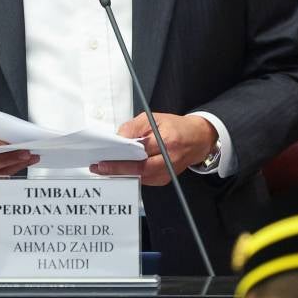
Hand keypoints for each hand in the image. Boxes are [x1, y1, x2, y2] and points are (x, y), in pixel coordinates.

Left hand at [89, 113, 216, 185]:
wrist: (197, 139)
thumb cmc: (176, 127)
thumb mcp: (154, 118)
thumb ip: (134, 127)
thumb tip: (118, 138)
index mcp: (168, 141)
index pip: (141, 151)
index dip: (121, 157)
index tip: (105, 159)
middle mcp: (169, 160)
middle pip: (140, 169)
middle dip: (117, 169)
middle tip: (100, 167)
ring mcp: (168, 172)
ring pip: (140, 177)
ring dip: (121, 173)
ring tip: (105, 169)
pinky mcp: (165, 179)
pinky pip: (144, 179)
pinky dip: (131, 175)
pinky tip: (119, 170)